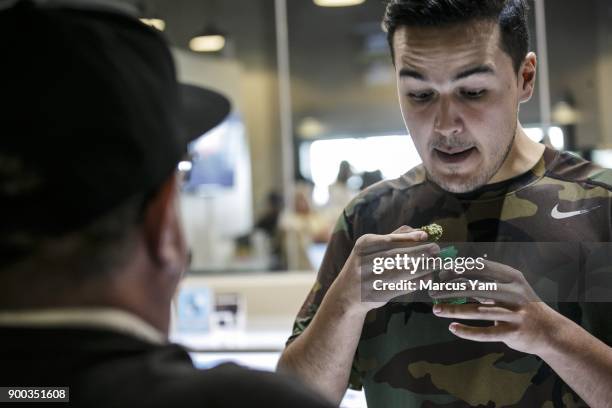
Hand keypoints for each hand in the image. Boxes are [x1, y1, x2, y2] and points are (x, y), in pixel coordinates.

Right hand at [331, 225, 438, 314]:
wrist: (346, 293)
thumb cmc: (365, 265)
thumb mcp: (371, 248)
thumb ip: (394, 237)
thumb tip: (421, 232)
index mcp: (363, 245)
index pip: (389, 240)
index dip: (409, 238)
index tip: (425, 236)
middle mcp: (364, 261)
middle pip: (397, 255)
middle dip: (419, 252)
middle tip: (436, 249)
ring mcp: (370, 279)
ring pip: (401, 272)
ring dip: (421, 267)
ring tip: (435, 263)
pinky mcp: (378, 294)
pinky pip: (402, 287)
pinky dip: (417, 282)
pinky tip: (428, 277)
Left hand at [429, 260, 565, 355]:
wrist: (550, 332)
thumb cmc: (521, 306)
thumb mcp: (508, 288)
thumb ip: (485, 282)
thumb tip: (453, 275)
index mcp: (512, 277)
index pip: (480, 267)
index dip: (458, 269)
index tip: (440, 274)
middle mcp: (514, 293)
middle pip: (474, 287)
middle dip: (449, 289)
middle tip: (432, 292)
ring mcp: (514, 313)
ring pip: (477, 311)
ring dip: (453, 310)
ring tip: (436, 309)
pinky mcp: (513, 332)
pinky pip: (485, 332)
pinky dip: (466, 331)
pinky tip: (452, 328)